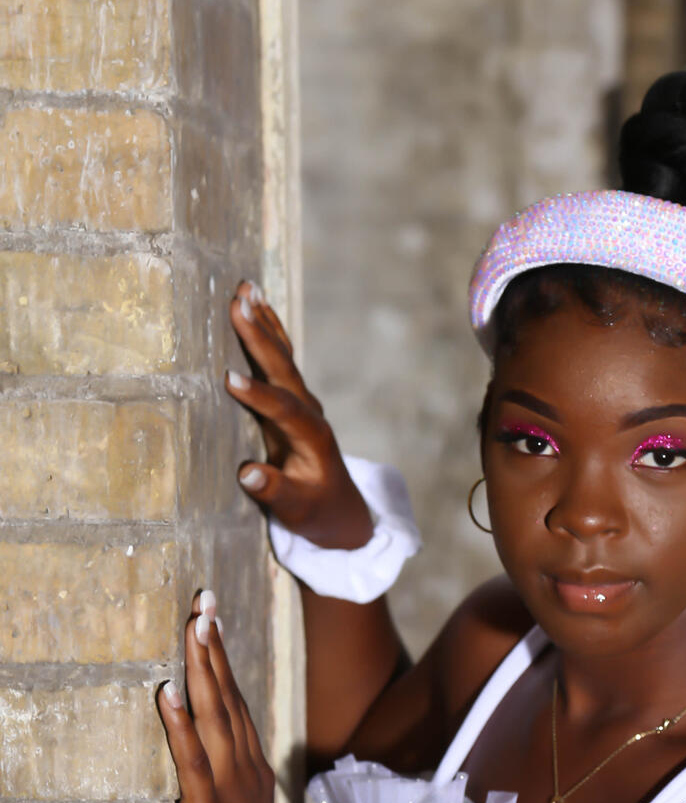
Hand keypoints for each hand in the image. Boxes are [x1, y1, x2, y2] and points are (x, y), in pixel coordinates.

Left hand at [157, 589, 284, 802]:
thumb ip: (228, 789)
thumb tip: (204, 765)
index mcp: (253, 771)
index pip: (236, 703)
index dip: (222, 660)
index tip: (211, 620)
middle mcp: (246, 770)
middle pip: (228, 696)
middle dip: (213, 646)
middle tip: (202, 600)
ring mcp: (230, 788)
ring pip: (215, 715)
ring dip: (202, 668)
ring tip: (193, 625)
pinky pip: (192, 759)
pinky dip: (181, 723)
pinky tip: (169, 692)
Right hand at [226, 280, 373, 549]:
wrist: (340, 511)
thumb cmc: (316, 513)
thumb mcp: (297, 511)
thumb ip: (275, 492)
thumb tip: (248, 473)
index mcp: (312, 438)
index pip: (283, 410)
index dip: (258, 395)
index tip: (228, 378)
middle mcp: (311, 413)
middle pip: (284, 370)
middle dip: (260, 337)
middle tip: (237, 304)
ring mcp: (304, 403)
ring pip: (283, 357)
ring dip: (264, 323)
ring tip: (244, 289)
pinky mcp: (294, 401)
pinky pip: (280, 360)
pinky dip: (268, 332)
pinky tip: (255, 304)